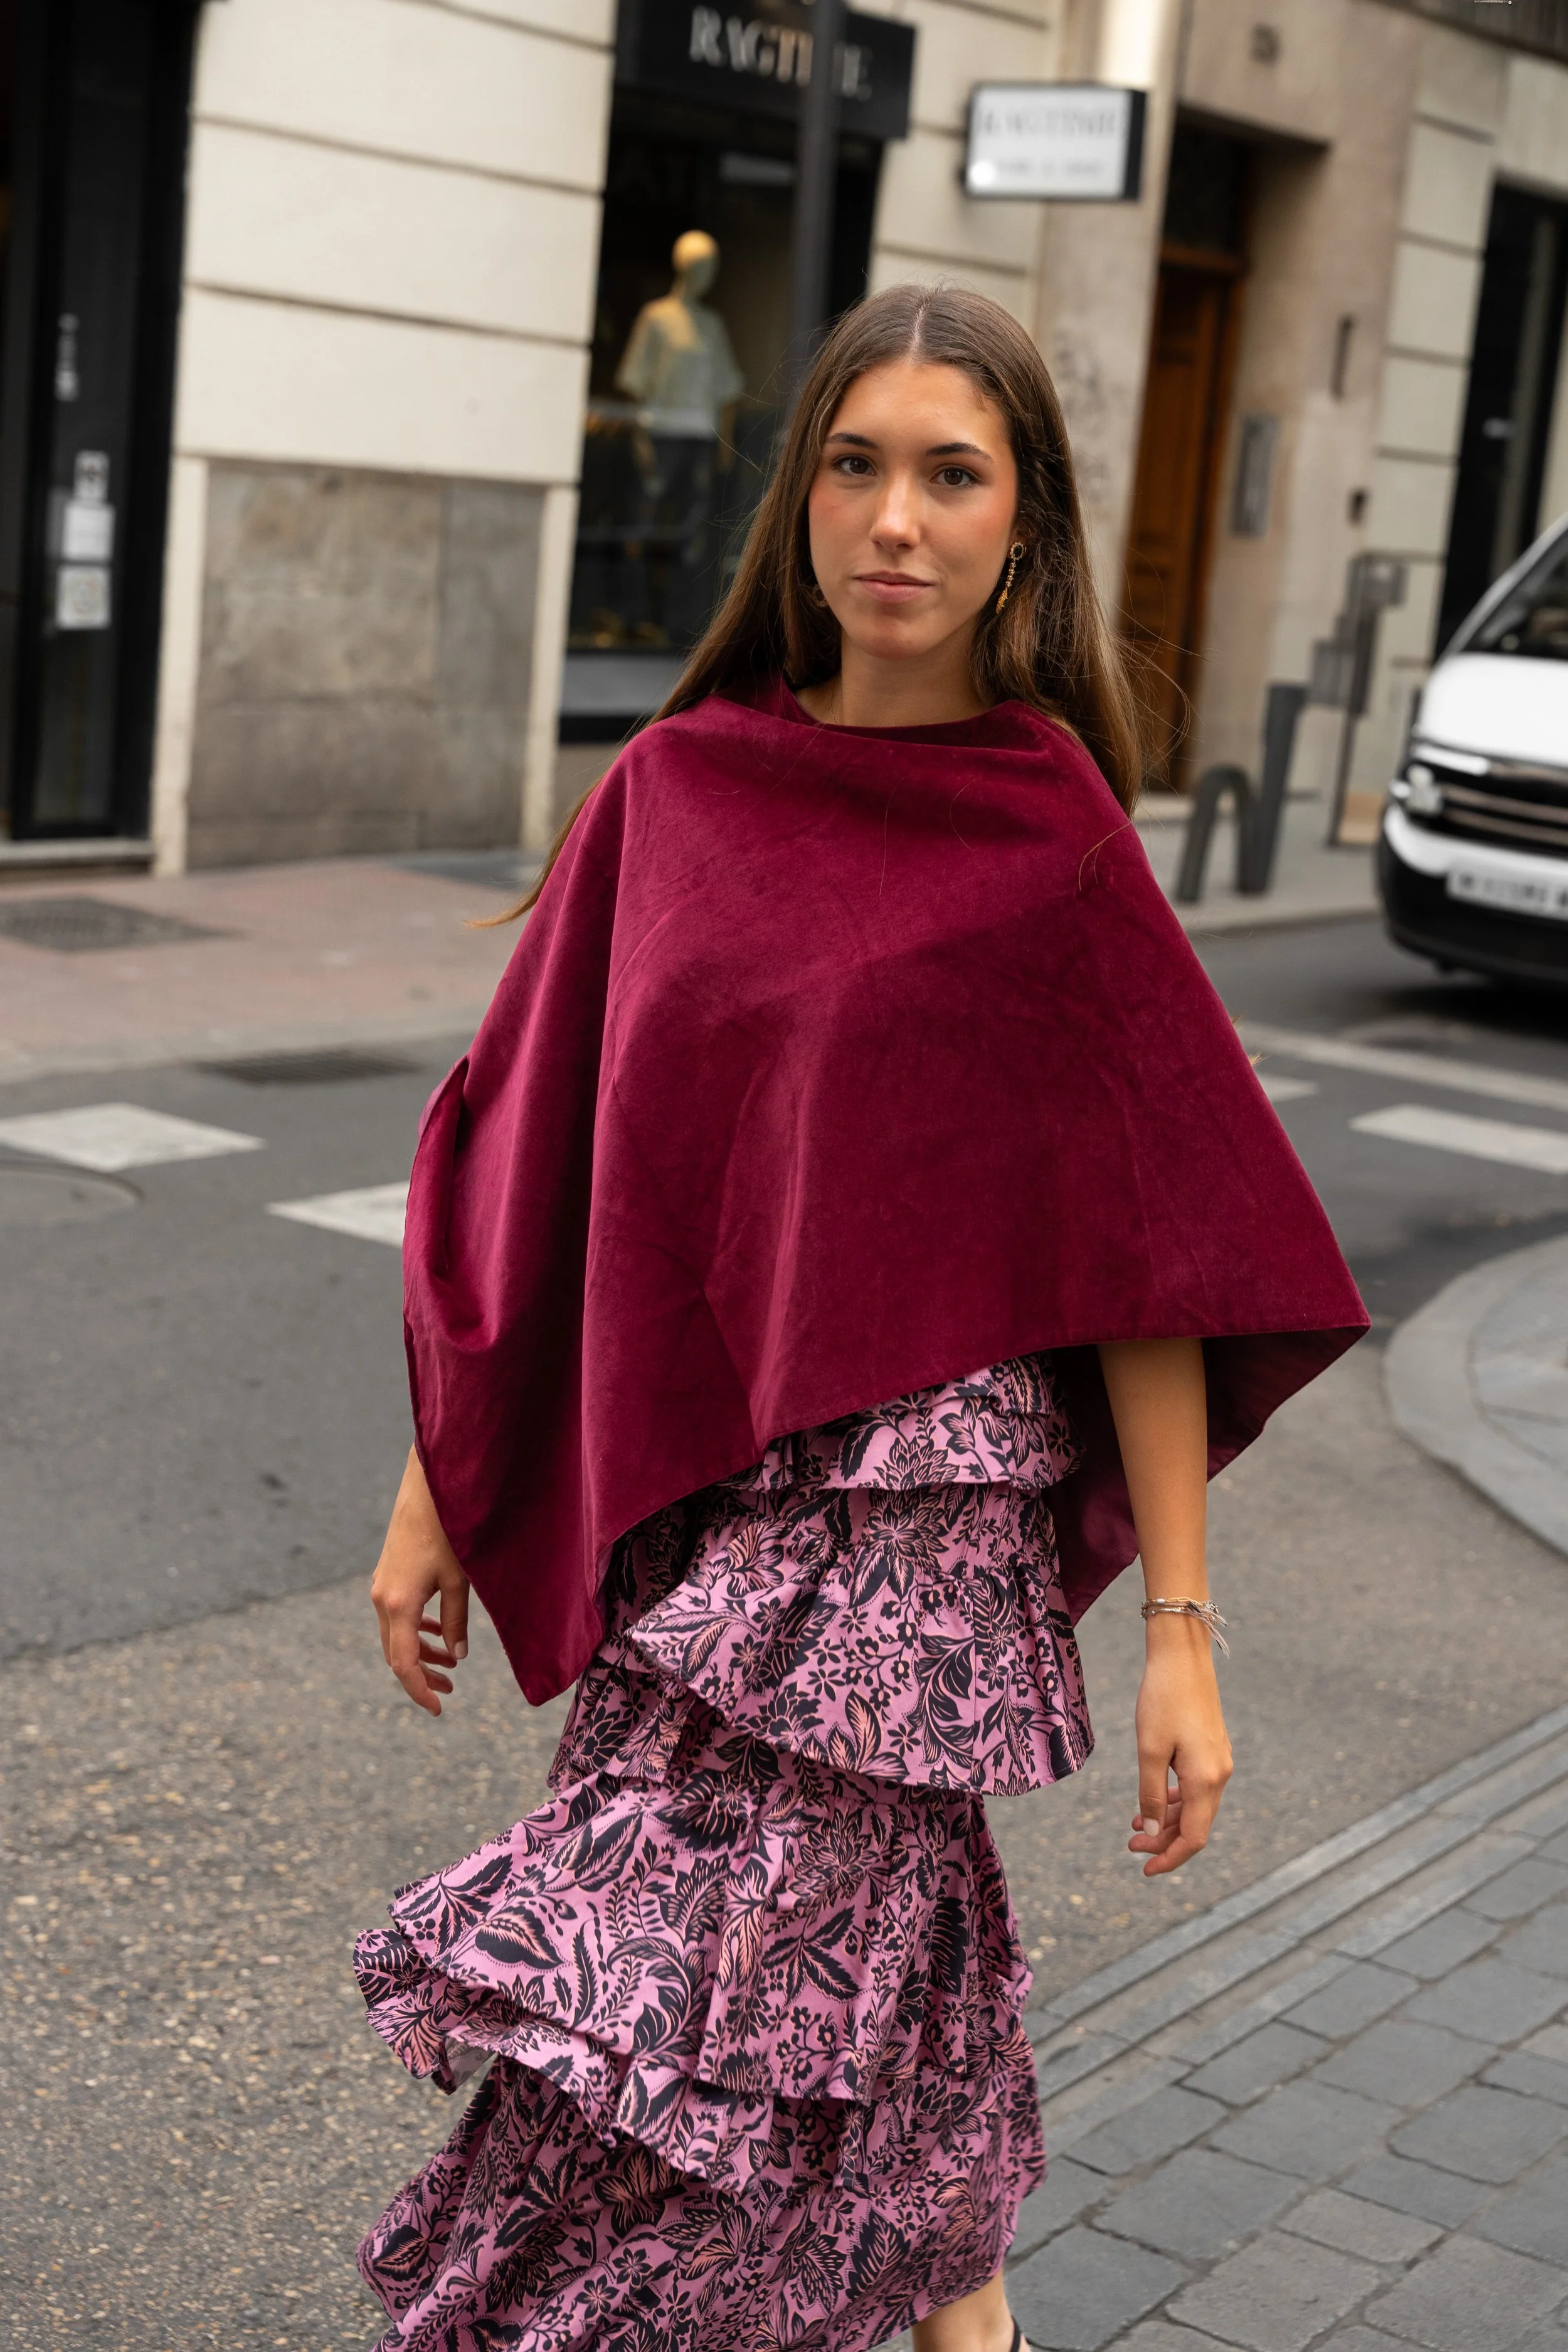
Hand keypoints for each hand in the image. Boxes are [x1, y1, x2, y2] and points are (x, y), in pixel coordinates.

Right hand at [371, 1447, 469, 1716]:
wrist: (428, 1486)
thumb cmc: (448, 1530)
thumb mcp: (459, 1581)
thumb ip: (456, 1622)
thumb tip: (457, 1656)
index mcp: (398, 1604)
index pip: (403, 1663)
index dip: (420, 1690)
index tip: (439, 1709)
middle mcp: (381, 1599)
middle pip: (396, 1653)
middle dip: (422, 1675)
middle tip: (450, 1690)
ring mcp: (381, 1586)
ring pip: (395, 1635)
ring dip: (421, 1652)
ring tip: (450, 1663)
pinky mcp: (387, 1574)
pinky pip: (396, 1615)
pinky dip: (415, 1630)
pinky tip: (437, 1632)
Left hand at [1129, 1617, 1232, 1875]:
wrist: (1182, 1655)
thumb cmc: (1162, 1699)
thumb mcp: (1149, 1749)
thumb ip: (1149, 1794)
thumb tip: (1148, 1833)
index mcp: (1206, 1779)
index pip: (1194, 1837)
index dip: (1170, 1858)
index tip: (1144, 1869)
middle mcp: (1219, 1774)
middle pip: (1195, 1825)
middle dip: (1163, 1840)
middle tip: (1129, 1847)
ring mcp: (1218, 1761)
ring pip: (1195, 1806)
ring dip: (1166, 1820)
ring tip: (1133, 1828)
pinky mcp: (1211, 1748)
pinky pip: (1195, 1787)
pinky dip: (1174, 1799)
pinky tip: (1152, 1799)